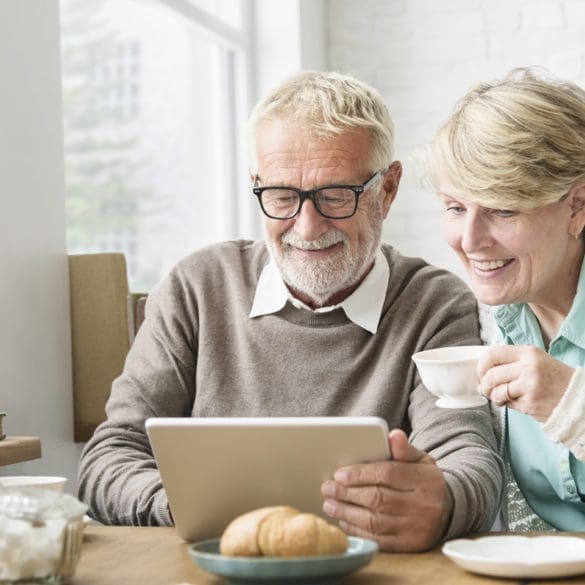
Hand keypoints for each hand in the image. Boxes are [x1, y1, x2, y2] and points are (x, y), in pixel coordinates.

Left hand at [320, 429, 451, 551]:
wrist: (449, 508)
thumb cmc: (424, 479)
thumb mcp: (420, 459)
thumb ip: (403, 448)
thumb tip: (394, 435)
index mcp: (424, 480)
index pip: (388, 474)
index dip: (361, 474)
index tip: (339, 474)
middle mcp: (422, 506)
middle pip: (378, 499)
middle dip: (348, 494)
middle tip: (327, 488)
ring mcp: (417, 528)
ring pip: (376, 522)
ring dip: (347, 513)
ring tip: (329, 504)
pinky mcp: (411, 546)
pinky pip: (379, 540)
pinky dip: (358, 531)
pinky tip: (344, 521)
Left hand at [477, 345, 573, 420]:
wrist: (578, 398)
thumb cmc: (554, 379)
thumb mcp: (535, 361)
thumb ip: (510, 362)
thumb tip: (482, 375)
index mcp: (529, 353)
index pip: (493, 353)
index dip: (481, 364)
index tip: (481, 372)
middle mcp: (528, 367)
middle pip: (491, 375)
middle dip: (484, 384)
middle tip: (486, 389)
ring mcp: (529, 386)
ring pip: (496, 391)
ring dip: (493, 396)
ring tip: (500, 397)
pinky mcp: (530, 403)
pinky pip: (508, 404)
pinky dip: (507, 404)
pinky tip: (516, 402)